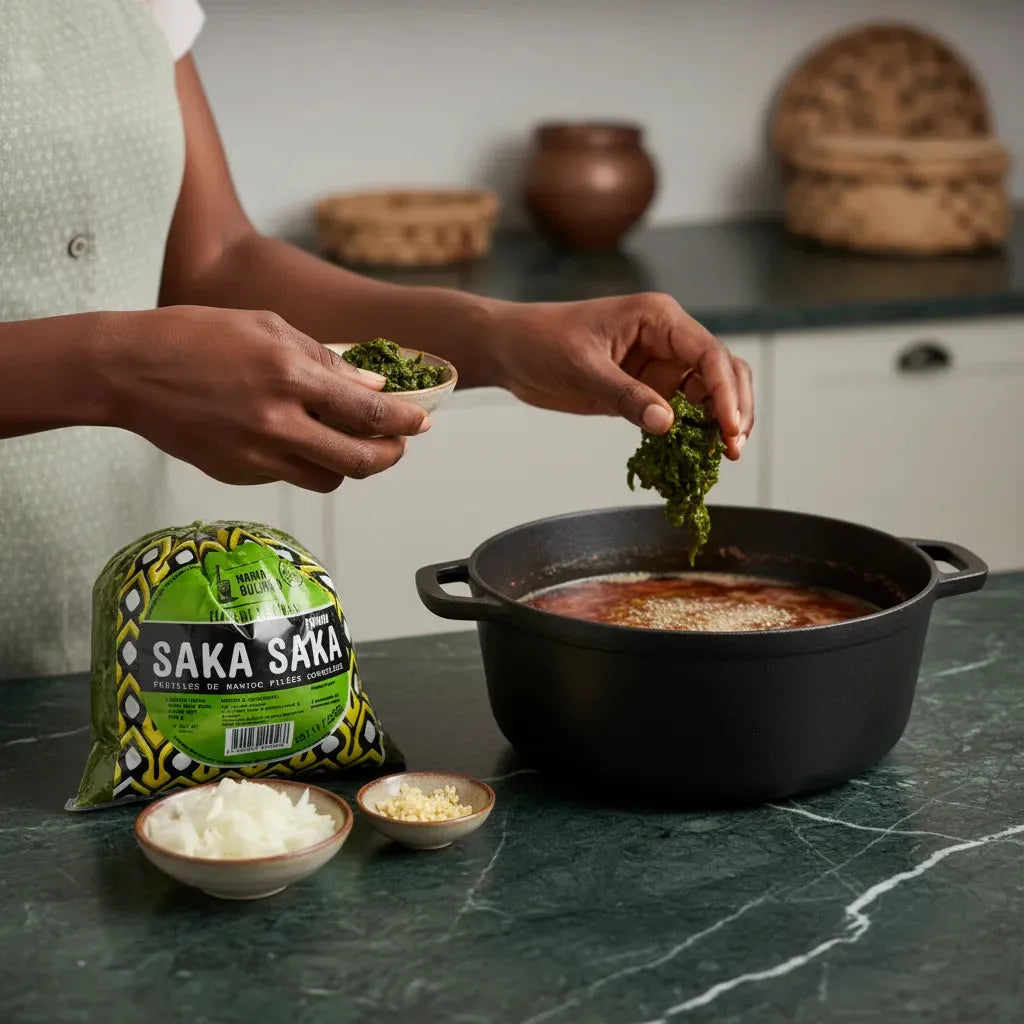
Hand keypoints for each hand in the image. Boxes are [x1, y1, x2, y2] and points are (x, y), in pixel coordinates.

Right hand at [106, 305, 428, 490]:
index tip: (423, 422)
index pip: (370, 412)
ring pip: (327, 479)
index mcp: (291, 377)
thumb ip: (325, 360)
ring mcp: (255, 454)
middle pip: (359, 462)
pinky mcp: (236, 473)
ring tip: (348, 442)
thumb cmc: (197, 335)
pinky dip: (302, 462)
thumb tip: (371, 384)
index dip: (406, 422)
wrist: (129, 370)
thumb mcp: (268, 328)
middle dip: (390, 456)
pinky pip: (288, 476)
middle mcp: (278, 422)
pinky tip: (294, 438)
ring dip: (347, 465)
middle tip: (397, 445)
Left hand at [489, 293, 753, 458]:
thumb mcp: (582, 368)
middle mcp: (667, 339)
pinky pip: (680, 412)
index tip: (730, 429)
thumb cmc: (540, 342)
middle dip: (733, 408)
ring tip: (721, 457)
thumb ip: (625, 395)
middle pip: (722, 371)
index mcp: (658, 318)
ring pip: (708, 394)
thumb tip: (667, 425)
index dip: (726, 392)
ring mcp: (658, 366)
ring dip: (718, 423)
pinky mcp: (645, 390)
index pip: (709, 354)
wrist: (510, 350)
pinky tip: (693, 456)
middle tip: (732, 450)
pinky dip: (691, 433)